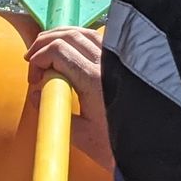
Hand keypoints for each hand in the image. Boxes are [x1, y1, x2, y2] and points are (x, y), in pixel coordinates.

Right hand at [26, 25, 111, 170]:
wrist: (148, 148)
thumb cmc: (116, 146)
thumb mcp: (79, 135)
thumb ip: (53, 111)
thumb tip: (36, 94)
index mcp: (94, 81)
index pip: (59, 51)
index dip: (39, 58)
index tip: (33, 76)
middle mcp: (106, 64)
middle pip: (69, 36)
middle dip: (44, 43)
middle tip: (32, 60)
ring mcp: (116, 61)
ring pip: (84, 32)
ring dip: (61, 36)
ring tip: (46, 50)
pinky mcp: (123, 63)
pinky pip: (98, 38)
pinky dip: (79, 37)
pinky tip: (70, 48)